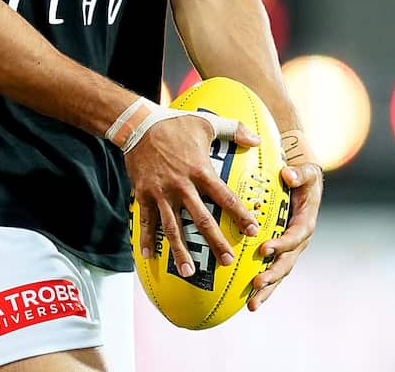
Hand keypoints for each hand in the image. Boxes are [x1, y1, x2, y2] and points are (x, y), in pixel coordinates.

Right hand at [127, 115, 262, 278]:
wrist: (137, 124)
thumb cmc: (175, 123)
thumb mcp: (207, 122)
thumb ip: (235, 130)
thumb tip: (258, 141)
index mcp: (199, 170)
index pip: (225, 197)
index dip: (240, 215)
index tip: (253, 231)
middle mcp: (181, 185)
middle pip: (201, 219)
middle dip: (215, 242)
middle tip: (227, 262)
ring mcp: (161, 192)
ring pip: (172, 227)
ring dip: (180, 251)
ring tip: (189, 272)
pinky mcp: (143, 194)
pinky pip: (145, 220)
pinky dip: (146, 239)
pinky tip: (150, 257)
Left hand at [247, 161, 322, 310]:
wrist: (303, 185)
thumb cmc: (302, 178)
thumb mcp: (306, 172)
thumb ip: (299, 173)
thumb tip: (288, 175)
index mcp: (305, 223)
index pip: (294, 237)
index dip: (281, 244)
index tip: (264, 249)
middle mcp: (298, 241)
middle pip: (286, 263)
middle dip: (272, 275)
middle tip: (256, 284)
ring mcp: (288, 250)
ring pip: (278, 274)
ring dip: (266, 289)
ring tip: (251, 304)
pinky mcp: (279, 253)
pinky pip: (270, 270)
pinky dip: (261, 285)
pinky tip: (246, 298)